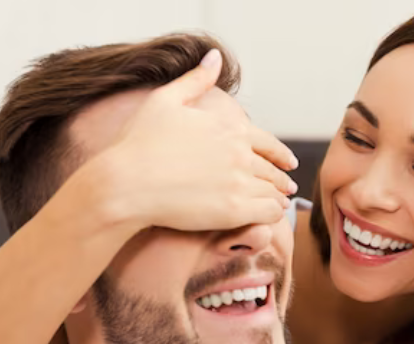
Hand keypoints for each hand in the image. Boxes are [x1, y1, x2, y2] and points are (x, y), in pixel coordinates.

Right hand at [78, 48, 298, 233]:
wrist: (124, 183)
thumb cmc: (137, 143)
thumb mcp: (164, 100)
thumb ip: (195, 80)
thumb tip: (214, 56)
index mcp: (228, 127)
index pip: (267, 142)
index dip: (280, 154)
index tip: (289, 162)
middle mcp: (239, 152)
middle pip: (272, 168)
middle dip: (280, 178)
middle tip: (287, 187)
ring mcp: (239, 181)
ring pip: (272, 191)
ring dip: (278, 197)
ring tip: (280, 203)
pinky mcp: (234, 209)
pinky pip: (268, 212)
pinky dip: (272, 213)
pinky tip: (271, 215)